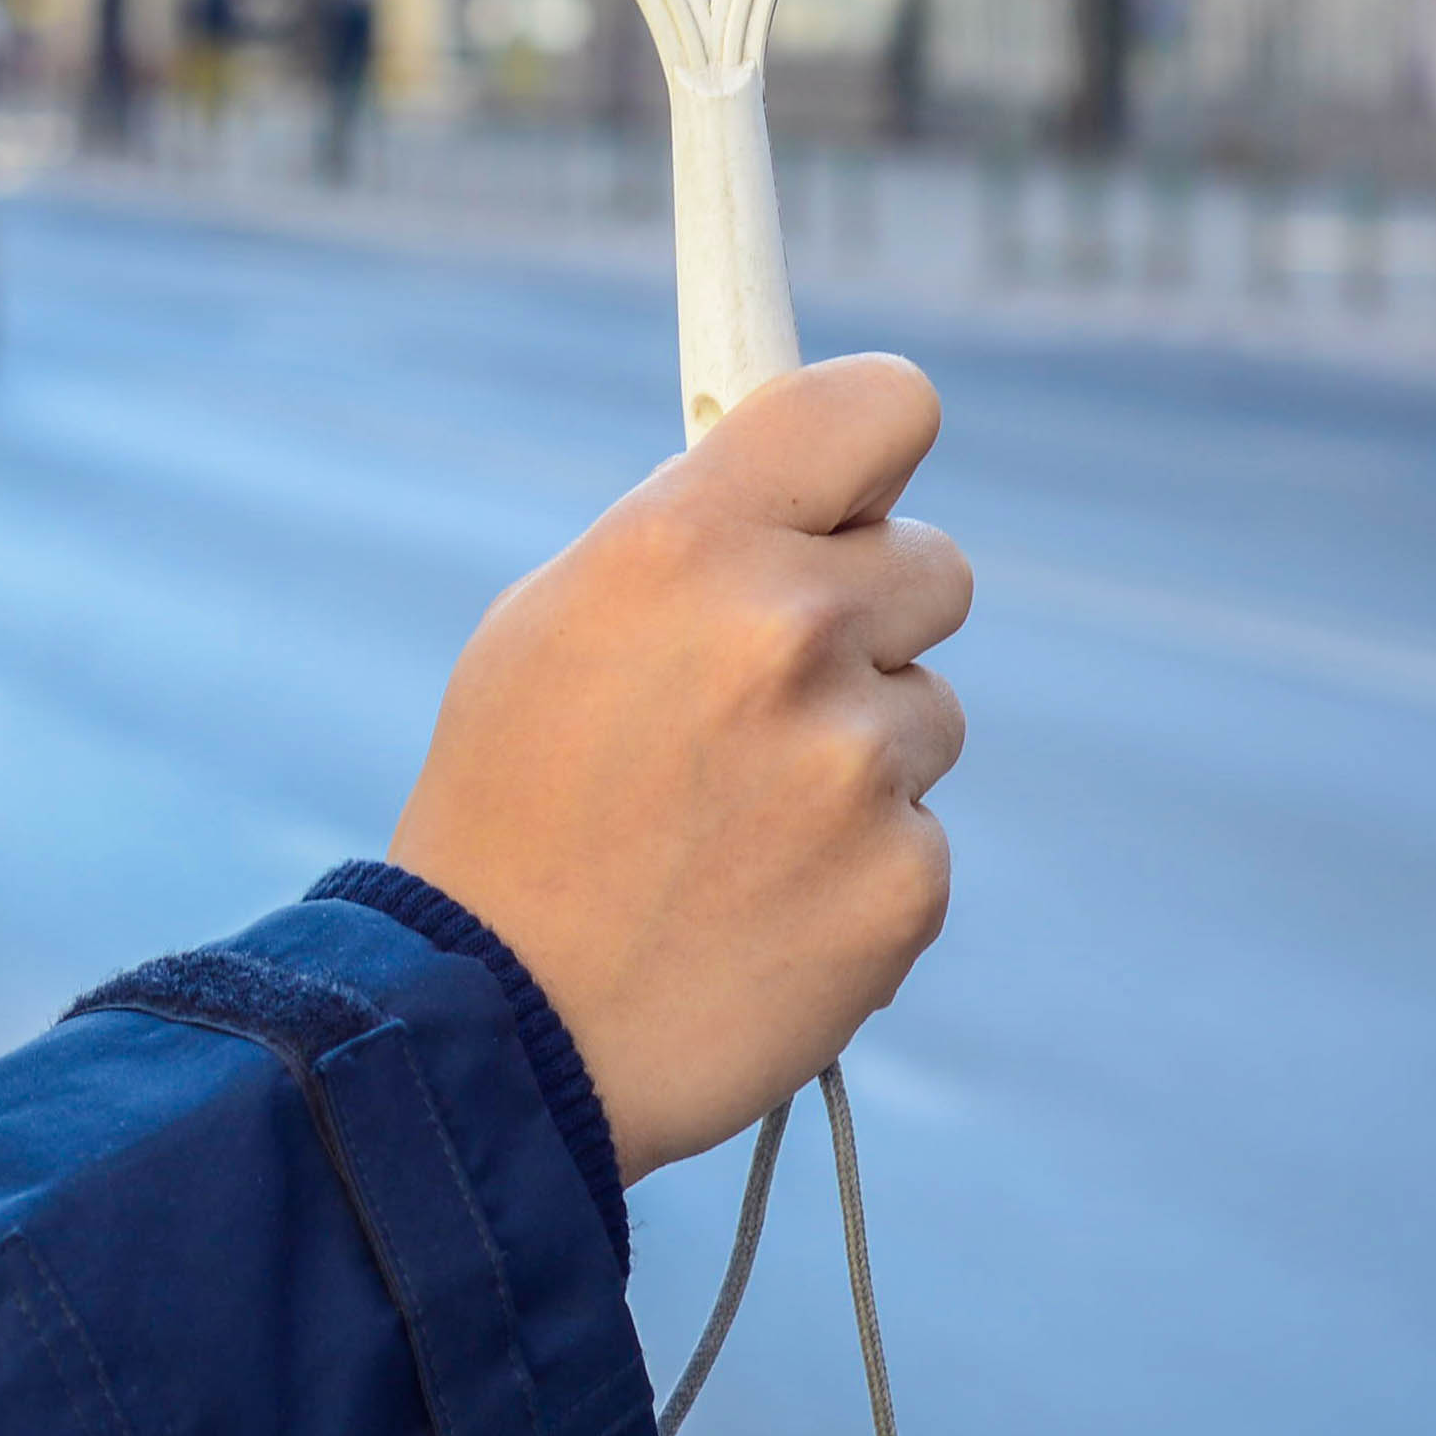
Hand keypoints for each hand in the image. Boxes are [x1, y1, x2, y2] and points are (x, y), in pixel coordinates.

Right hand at [387, 354, 971, 1175]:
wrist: (500, 1029)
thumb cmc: (510, 811)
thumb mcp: (552, 623)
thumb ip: (691, 540)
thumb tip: (807, 499)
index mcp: (686, 542)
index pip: (882, 407)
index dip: (876, 450)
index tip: (856, 493)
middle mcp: (786, 631)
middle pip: (934, 565)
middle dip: (869, 617)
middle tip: (765, 694)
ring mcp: (857, 763)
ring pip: (929, 711)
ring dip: (859, 754)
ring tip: (734, 826)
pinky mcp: (906, 882)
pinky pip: (920, 834)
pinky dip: (858, 867)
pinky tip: (761, 906)